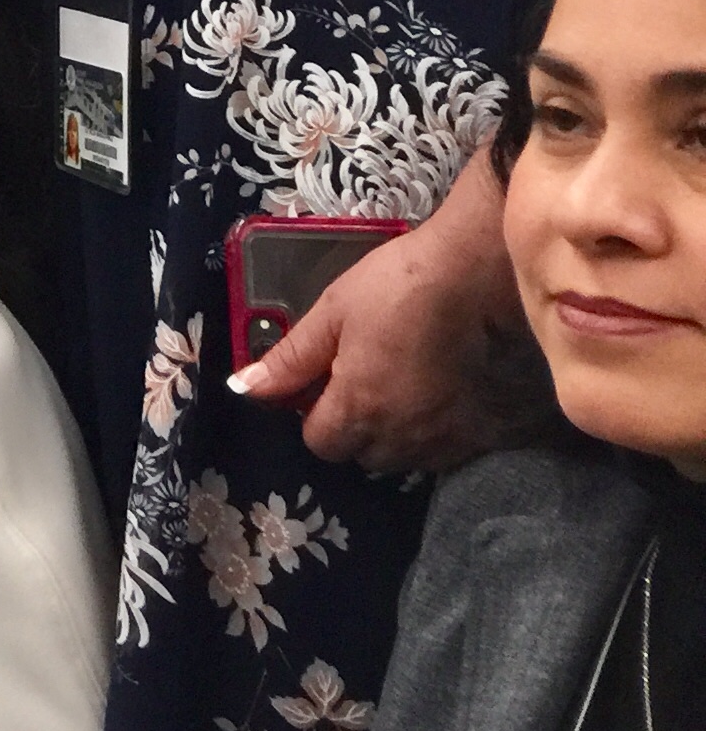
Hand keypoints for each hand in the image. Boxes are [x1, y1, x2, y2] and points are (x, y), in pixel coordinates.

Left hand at [232, 155, 542, 475]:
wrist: (481, 273)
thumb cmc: (399, 286)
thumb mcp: (333, 313)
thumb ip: (290, 360)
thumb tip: (244, 388)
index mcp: (359, 408)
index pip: (320, 443)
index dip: (314, 414)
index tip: (324, 382)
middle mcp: (404, 436)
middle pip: (362, 454)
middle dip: (353, 426)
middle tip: (362, 378)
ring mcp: (449, 438)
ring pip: (406, 457)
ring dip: (394, 433)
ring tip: (401, 384)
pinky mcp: (486, 432)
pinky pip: (448, 451)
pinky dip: (434, 432)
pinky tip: (437, 392)